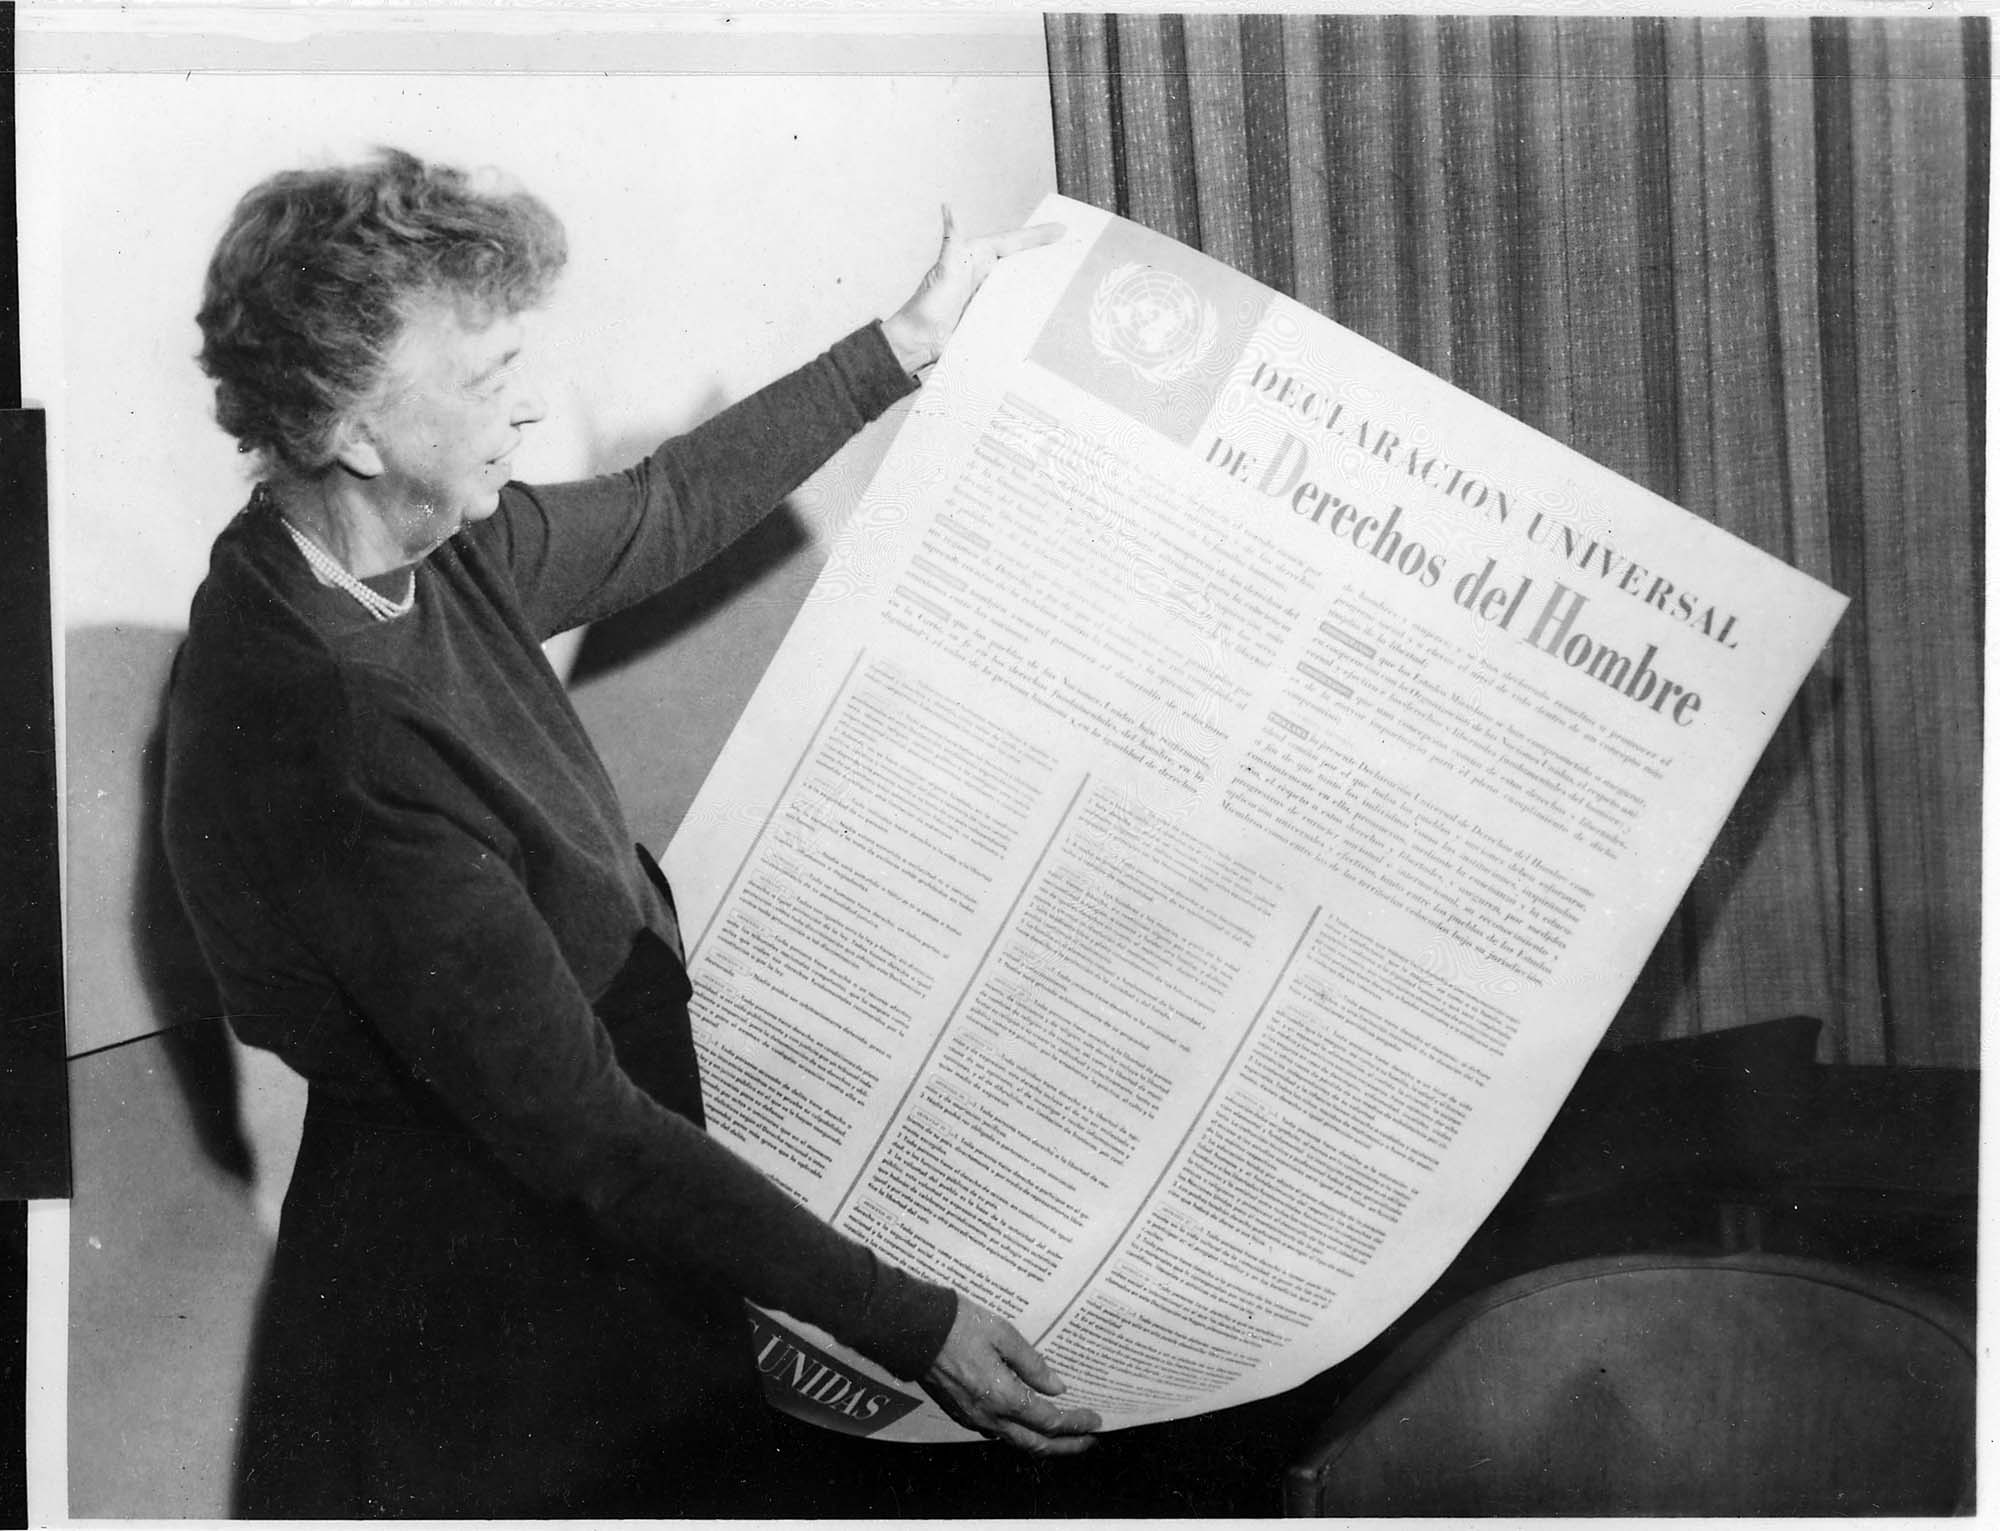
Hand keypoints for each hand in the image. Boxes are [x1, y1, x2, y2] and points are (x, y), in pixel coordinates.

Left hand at [881, 206, 1064, 375]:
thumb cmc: (927, 304)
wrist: (920, 341)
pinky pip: (1015, 307)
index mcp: (976, 256)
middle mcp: (985, 272)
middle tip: (1075, 248)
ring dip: (1044, 280)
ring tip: (1071, 276)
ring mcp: (989, 294)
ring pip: (1022, 283)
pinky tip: (1049, 306)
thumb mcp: (945, 269)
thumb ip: (952, 239)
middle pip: (1022, 260)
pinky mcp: (990, 314)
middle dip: (1047, 254)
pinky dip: (1031, 305)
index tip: (1062, 229)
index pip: (1013, 241)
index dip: (1038, 236)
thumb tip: (948, 208)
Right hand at [922, 1298, 1101, 1454]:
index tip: (1094, 1420)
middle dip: (1066, 1446)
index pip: (1049, 1421)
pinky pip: (995, 1433)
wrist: (914, 1331)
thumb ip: (1032, 1364)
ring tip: (1063, 1437)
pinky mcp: (960, 1413)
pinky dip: (1018, 1434)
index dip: (1075, 1424)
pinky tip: (1026, 1423)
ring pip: (1015, 1442)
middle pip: (1035, 1443)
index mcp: (1004, 1397)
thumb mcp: (1003, 1334)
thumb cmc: (958, 1325)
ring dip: (1042, 1443)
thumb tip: (1056, 1386)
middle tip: (1088, 1441)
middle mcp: (989, 1416)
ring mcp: (973, 1418)